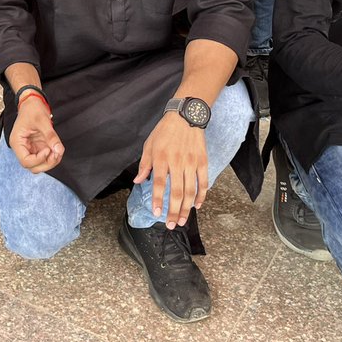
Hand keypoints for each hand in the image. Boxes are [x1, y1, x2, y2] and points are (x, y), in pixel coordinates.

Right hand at [8, 97, 63, 172]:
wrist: (33, 102)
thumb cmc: (32, 108)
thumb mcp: (42, 120)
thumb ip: (50, 136)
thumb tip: (58, 150)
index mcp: (17, 142)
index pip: (26, 161)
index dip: (38, 159)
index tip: (48, 149)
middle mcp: (22, 148)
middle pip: (32, 167)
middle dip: (46, 163)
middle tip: (56, 153)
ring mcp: (30, 148)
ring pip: (39, 165)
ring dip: (50, 162)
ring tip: (58, 150)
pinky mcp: (37, 147)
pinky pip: (45, 158)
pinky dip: (53, 157)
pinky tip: (57, 149)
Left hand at [134, 112, 207, 227]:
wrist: (185, 116)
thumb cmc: (164, 131)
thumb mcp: (149, 145)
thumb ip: (144, 164)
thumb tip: (138, 181)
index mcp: (161, 158)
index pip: (158, 184)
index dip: (157, 200)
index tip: (156, 213)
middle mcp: (176, 162)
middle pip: (176, 192)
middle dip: (174, 211)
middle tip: (172, 225)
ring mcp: (191, 163)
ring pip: (190, 190)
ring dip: (187, 208)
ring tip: (183, 221)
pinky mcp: (202, 161)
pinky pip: (203, 182)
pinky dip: (201, 195)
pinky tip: (197, 205)